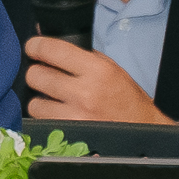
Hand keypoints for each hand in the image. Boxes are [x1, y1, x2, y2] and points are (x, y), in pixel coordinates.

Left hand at [21, 37, 171, 123]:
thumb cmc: (126, 100)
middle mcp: (85, 93)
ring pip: (33, 104)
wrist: (145, 134)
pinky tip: (57, 116)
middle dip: (38, 74)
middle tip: (45, 76)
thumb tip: (46, 41)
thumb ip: (80, 56)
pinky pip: (40, 125)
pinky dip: (45, 120)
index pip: (51, 50)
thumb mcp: (111, 70)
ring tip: (54, 101)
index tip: (33, 48)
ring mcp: (76, 118)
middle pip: (36, 75)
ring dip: (40, 102)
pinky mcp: (70, 137)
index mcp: (97, 70)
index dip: (36, 46)